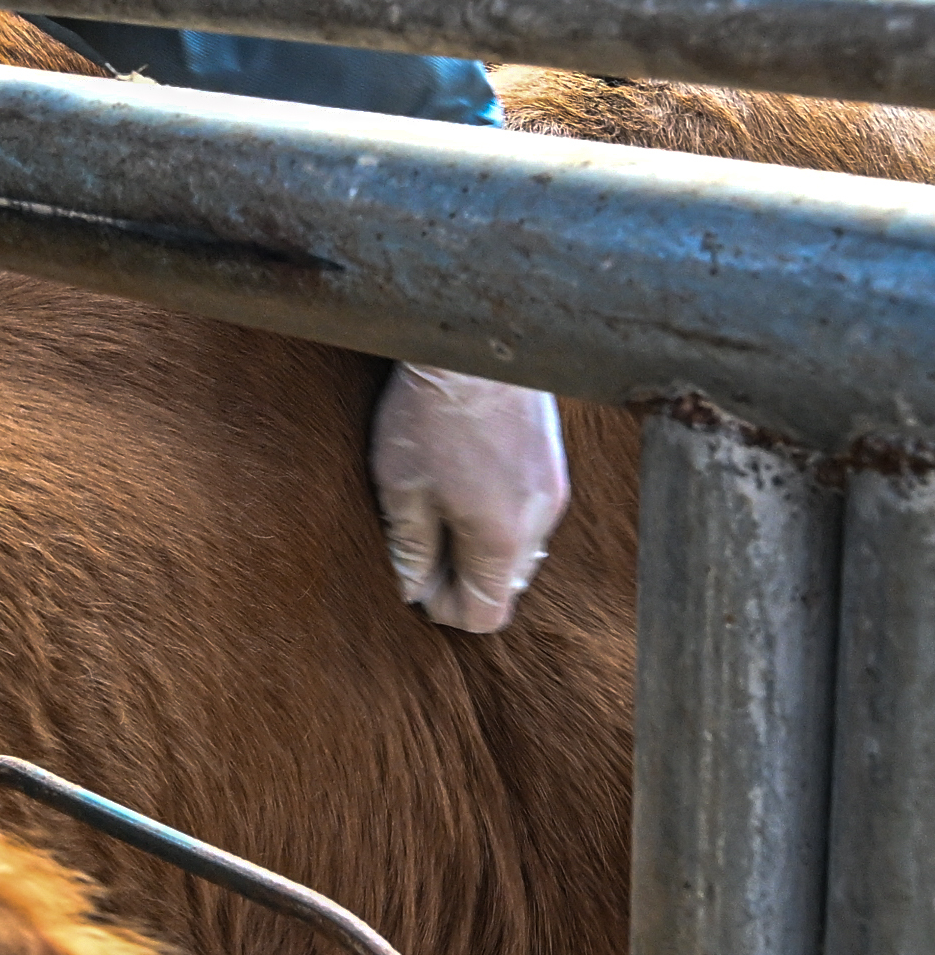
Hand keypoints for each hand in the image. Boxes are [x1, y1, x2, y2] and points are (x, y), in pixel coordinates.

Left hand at [370, 366, 569, 634]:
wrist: (475, 342)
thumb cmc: (430, 412)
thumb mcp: (401, 486)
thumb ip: (410, 546)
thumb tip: (412, 588)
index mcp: (501, 539)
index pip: (486, 612)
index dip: (446, 608)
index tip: (416, 584)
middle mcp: (540, 521)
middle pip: (507, 582)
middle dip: (465, 576)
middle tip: (420, 546)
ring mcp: (554, 489)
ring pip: (520, 546)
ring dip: (482, 543)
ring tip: (439, 506)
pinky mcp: (554, 460)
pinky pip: (529, 511)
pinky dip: (499, 513)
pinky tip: (465, 478)